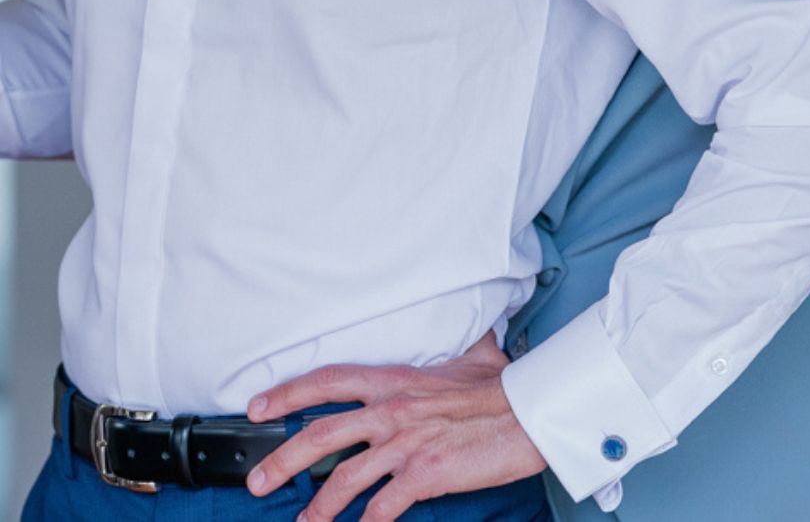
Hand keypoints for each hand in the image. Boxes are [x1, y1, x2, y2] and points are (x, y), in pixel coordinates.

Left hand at [245, 333, 546, 521]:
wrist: (530, 410)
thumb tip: (469, 330)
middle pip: (322, 432)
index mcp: (396, 379)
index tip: (257, 407)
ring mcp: (406, 443)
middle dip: (282, 458)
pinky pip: (382, 506)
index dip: (288, 392)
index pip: (329, 379)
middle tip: (256, 479)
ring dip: (317, 506)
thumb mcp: (472, 355)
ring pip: (344, 477)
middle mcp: (392, 409)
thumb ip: (457, 347)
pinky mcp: (424, 474)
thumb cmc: (502, 386)